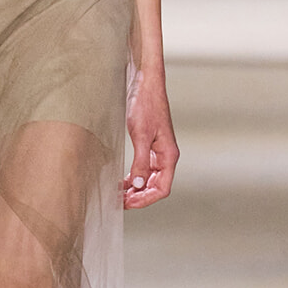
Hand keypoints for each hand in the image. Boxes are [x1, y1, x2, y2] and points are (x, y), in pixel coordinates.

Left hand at [122, 65, 178, 207]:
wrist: (144, 83)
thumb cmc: (145, 105)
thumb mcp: (140, 135)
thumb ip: (140, 162)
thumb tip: (138, 185)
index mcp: (168, 155)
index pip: (162, 188)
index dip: (145, 200)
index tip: (128, 204)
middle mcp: (166, 155)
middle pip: (156, 186)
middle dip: (139, 197)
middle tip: (120, 202)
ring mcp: (158, 151)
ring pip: (150, 179)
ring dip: (136, 189)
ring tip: (119, 194)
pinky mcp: (149, 145)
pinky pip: (144, 168)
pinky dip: (134, 177)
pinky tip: (122, 180)